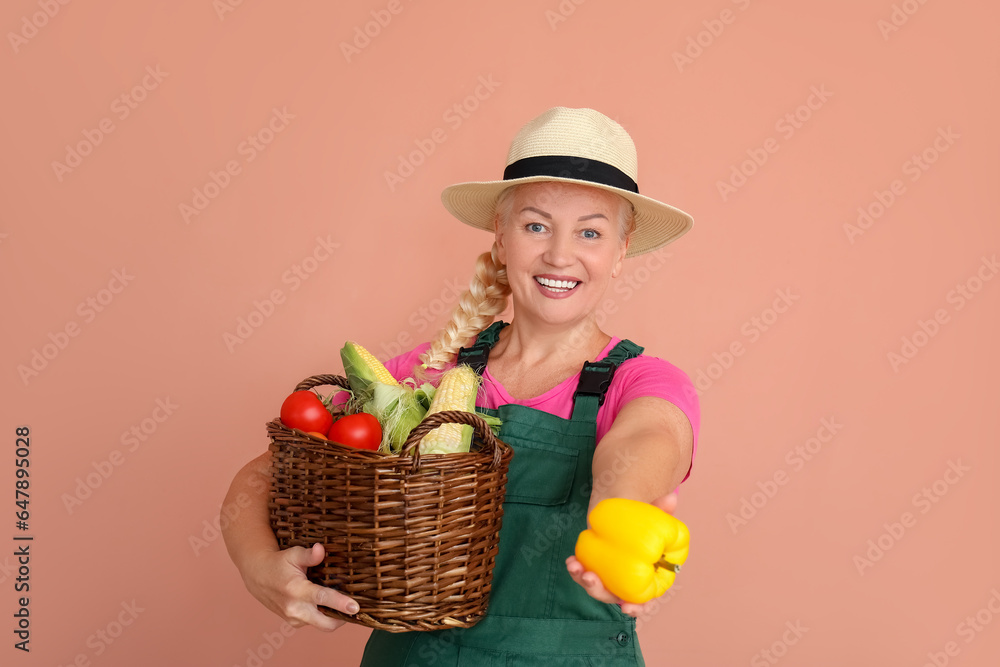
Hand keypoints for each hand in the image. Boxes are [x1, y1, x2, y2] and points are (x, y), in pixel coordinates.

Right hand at [241, 542, 358, 631]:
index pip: (322, 598)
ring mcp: (294, 618)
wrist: (258, 576)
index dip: (340, 603)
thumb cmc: (278, 563)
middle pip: (326, 623)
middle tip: (356, 608)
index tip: (355, 607)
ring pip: (322, 624)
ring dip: (334, 617)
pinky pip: (315, 623)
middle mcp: (295, 608)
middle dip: (344, 619)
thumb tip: (322, 549)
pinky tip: (328, 604)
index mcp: (296, 590)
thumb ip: (310, 555)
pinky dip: (324, 616)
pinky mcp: (294, 622)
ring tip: (344, 604)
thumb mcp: (293, 554)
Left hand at [565, 492, 678, 616]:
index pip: (643, 603)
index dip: (637, 609)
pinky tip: (571, 560)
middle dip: (599, 592)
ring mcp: (607, 578)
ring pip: (595, 587)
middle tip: (591, 579)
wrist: (623, 517)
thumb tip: (671, 498)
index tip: (627, 609)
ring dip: (583, 579)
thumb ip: (661, 510)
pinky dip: (577, 569)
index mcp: (645, 581)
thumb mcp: (653, 517)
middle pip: (612, 597)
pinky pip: (583, 574)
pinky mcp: (593, 569)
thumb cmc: (643, 524)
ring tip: (575, 566)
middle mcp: (624, 585)